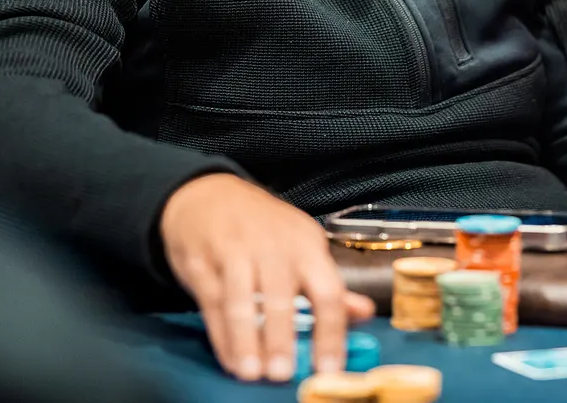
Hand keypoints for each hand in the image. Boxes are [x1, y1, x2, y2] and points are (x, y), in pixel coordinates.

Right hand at [159, 173, 374, 381]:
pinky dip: (221, 336)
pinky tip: (230, 359)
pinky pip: (213, 303)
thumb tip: (364, 314)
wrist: (208, 194)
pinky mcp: (202, 261)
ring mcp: (234, 252)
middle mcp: (273, 247)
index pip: (327, 291)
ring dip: (246, 340)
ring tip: (251, 373)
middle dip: (281, 337)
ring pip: (241, 301)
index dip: (331, 332)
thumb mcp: (302, 245)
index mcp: (306, 246)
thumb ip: (329, 284)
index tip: (329, 368)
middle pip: (280, 296)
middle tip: (282, 373)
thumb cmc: (263, 228)